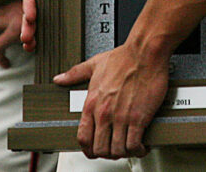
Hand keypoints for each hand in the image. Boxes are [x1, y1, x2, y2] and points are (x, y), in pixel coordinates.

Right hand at [21, 0, 46, 52]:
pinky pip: (48, 18)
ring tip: (29, 47)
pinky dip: (42, 31)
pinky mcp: (54, 3)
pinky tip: (39, 44)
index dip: (29, 5)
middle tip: (26, 41)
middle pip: (31, 10)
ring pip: (36, 18)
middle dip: (28, 26)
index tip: (29, 16)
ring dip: (31, 32)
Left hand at [54, 43, 169, 158]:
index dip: (88, 149)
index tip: (95, 149)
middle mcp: (104, 113)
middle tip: (115, 149)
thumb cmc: (124, 57)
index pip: (83, 138)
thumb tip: (60, 78)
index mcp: (92, 103)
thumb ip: (75, 73)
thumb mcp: (94, 64)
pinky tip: (141, 145)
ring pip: (117, 150)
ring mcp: (121, 117)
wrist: (145, 52)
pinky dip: (138, 149)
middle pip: (100, 149)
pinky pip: (134, 144)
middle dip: (108, 153)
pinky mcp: (139, 118)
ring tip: (129, 148)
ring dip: (123, 153)